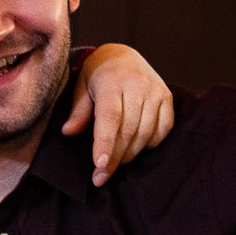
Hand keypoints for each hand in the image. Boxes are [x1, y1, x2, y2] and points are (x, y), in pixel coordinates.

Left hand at [64, 44, 174, 185]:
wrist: (122, 56)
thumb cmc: (96, 78)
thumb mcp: (81, 89)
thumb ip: (78, 111)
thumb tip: (68, 132)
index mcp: (113, 82)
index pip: (110, 117)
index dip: (105, 143)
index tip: (99, 165)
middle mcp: (138, 85)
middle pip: (128, 130)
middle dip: (115, 158)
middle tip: (101, 178)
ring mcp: (156, 91)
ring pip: (146, 132)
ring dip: (130, 154)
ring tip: (115, 165)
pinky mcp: (167, 97)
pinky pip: (164, 128)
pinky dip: (151, 143)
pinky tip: (136, 149)